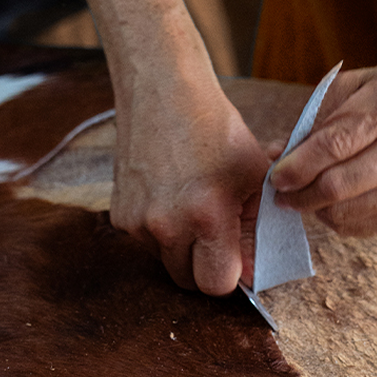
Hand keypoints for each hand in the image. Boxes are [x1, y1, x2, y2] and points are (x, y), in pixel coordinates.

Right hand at [109, 76, 268, 295]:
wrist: (163, 92)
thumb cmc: (216, 131)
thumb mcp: (254, 178)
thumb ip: (257, 230)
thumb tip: (255, 272)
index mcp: (206, 216)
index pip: (218, 284)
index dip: (233, 276)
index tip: (239, 259)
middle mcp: (167, 225)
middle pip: (189, 281)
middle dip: (207, 267)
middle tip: (218, 238)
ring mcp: (138, 222)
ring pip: (167, 262)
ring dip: (183, 250)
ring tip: (194, 210)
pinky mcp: (119, 215)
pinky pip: (146, 243)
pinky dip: (161, 232)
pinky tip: (171, 199)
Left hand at [270, 64, 376, 235]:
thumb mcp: (352, 89)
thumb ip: (312, 122)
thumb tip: (275, 156)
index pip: (335, 145)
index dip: (299, 166)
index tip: (275, 178)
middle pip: (340, 185)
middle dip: (302, 195)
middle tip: (282, 195)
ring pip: (347, 212)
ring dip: (316, 209)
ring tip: (304, 197)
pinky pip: (360, 226)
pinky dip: (336, 220)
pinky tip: (330, 204)